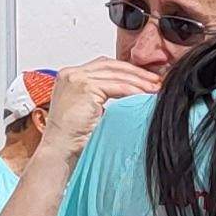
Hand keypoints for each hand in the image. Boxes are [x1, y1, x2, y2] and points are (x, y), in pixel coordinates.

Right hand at [42, 57, 160, 159]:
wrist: (60, 150)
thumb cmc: (72, 137)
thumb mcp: (87, 109)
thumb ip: (101, 97)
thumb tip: (128, 93)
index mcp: (69, 76)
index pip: (103, 65)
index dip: (126, 70)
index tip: (144, 78)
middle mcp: (71, 73)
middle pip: (111, 65)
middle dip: (136, 72)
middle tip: (156, 80)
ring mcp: (77, 78)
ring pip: (116, 74)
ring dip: (139, 81)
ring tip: (155, 88)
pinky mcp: (85, 87)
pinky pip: (117, 86)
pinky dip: (133, 90)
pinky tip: (145, 95)